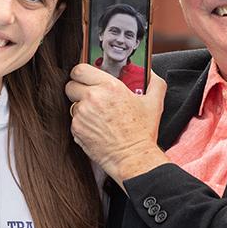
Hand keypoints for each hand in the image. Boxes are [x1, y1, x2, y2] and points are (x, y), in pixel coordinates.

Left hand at [65, 64, 168, 188]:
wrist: (133, 158)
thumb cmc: (142, 132)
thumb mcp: (154, 103)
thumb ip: (154, 82)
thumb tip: (150, 73)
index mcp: (109, 86)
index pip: (80, 69)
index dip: (82, 73)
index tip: (87, 77)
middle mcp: (92, 98)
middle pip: (71, 84)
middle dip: (79, 88)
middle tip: (90, 95)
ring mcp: (82, 114)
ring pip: (73, 103)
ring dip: (81, 107)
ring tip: (98, 115)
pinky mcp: (77, 129)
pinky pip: (74, 120)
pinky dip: (82, 122)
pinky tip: (97, 127)